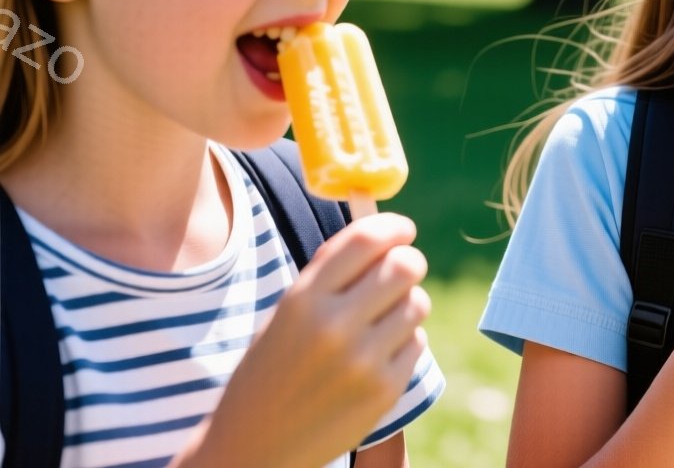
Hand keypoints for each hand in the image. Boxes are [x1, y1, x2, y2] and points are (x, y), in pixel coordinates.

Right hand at [182, 214, 430, 467]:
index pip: (366, 239)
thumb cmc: (271, 370)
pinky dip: (403, 343)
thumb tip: (384, 230)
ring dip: (406, 305)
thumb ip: (331, 274)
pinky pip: (417, 343)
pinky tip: (373, 358)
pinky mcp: (384, 390)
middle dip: (408, 262)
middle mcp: (333, 327)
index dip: (393, 227)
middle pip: (405, 266)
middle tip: (400, 271)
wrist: (256, 447)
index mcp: (302, 300)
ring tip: (377, 323)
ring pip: (417, 303)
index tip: (402, 231)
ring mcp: (362, 361)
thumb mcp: (286, 315)